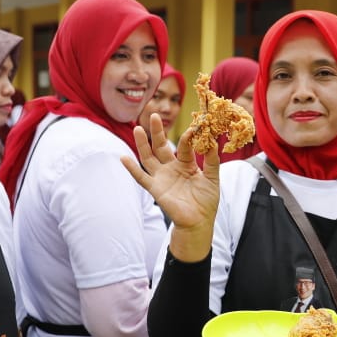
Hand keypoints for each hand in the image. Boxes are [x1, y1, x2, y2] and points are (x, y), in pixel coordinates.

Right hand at [123, 114, 219, 261]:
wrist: (199, 222)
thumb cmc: (206, 201)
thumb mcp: (212, 178)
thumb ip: (212, 160)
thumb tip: (213, 141)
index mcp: (186, 164)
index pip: (185, 146)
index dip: (189, 136)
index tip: (194, 125)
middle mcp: (171, 168)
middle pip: (161, 146)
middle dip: (157, 132)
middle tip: (154, 114)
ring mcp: (162, 177)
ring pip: (149, 157)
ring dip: (143, 144)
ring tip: (138, 128)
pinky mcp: (155, 189)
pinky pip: (141, 177)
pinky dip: (132, 169)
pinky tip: (124, 157)